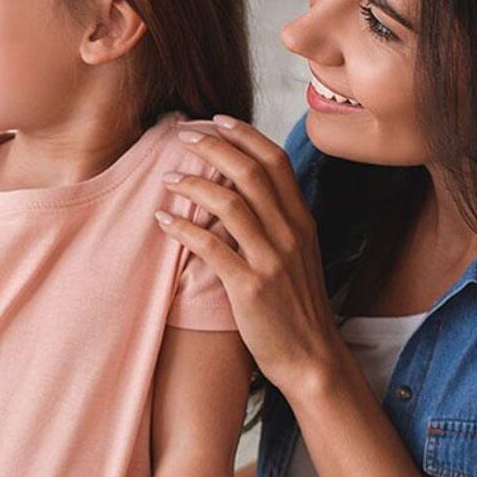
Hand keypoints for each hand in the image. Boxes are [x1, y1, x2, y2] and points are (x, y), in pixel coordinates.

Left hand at [156, 115, 342, 395]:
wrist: (312, 357)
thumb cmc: (296, 303)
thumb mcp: (297, 253)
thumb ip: (277, 218)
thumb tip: (244, 184)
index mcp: (302, 221)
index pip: (276, 162)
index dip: (245, 135)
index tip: (217, 119)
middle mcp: (290, 234)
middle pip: (250, 173)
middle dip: (214, 147)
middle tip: (183, 136)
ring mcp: (272, 260)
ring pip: (230, 204)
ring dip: (193, 184)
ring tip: (166, 178)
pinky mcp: (250, 287)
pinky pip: (211, 247)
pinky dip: (184, 228)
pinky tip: (164, 220)